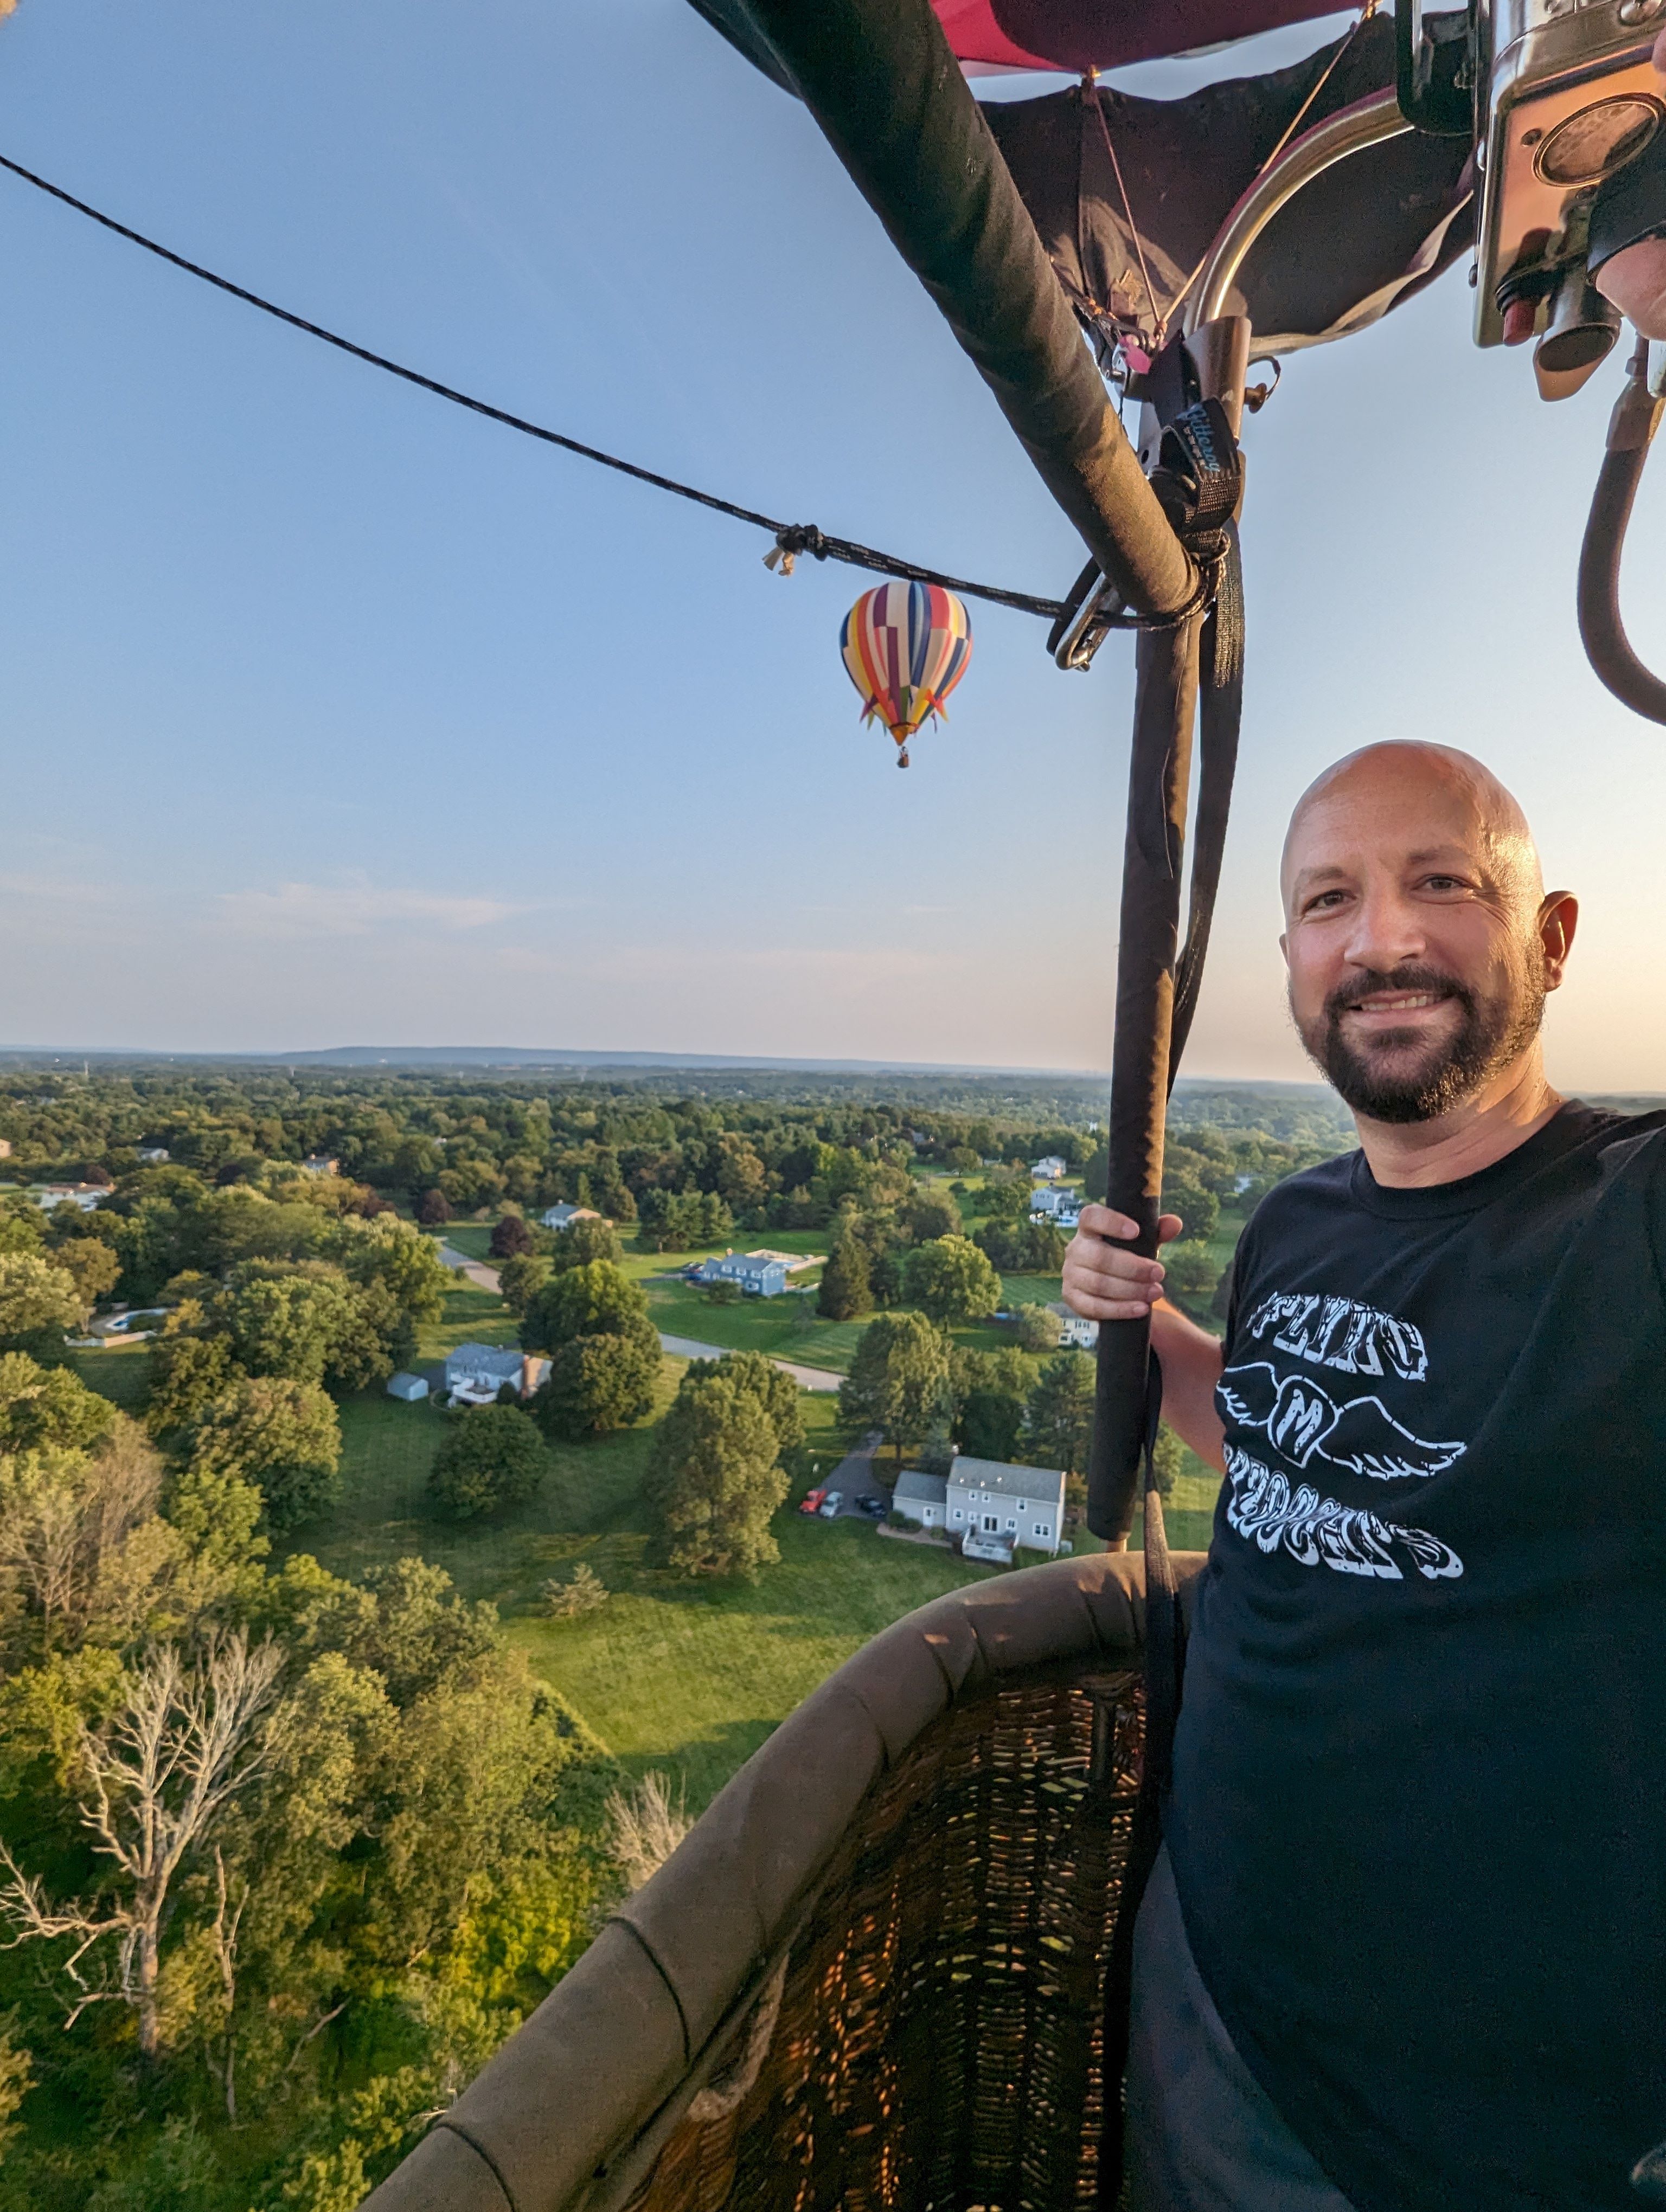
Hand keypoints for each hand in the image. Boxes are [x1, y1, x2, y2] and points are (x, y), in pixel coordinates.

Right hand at [1061, 1205, 1183, 1321]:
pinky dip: (1120, 1309)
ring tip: (1156, 1292)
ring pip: (1099, 1284)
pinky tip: (1141, 1308)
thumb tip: (1174, 1224)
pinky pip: (1094, 1307)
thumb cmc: (1125, 1255)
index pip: (1091, 1217)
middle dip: (1133, 1267)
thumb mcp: (1142, 1242)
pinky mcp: (1072, 1298)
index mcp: (1089, 1228)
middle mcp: (1075, 1249)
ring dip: (1131, 1290)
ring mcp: (1070, 1275)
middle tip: (1159, 1273)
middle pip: (1099, 1257)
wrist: (1109, 1286)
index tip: (1136, 1231)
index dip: (1111, 1222)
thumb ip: (1157, 1232)